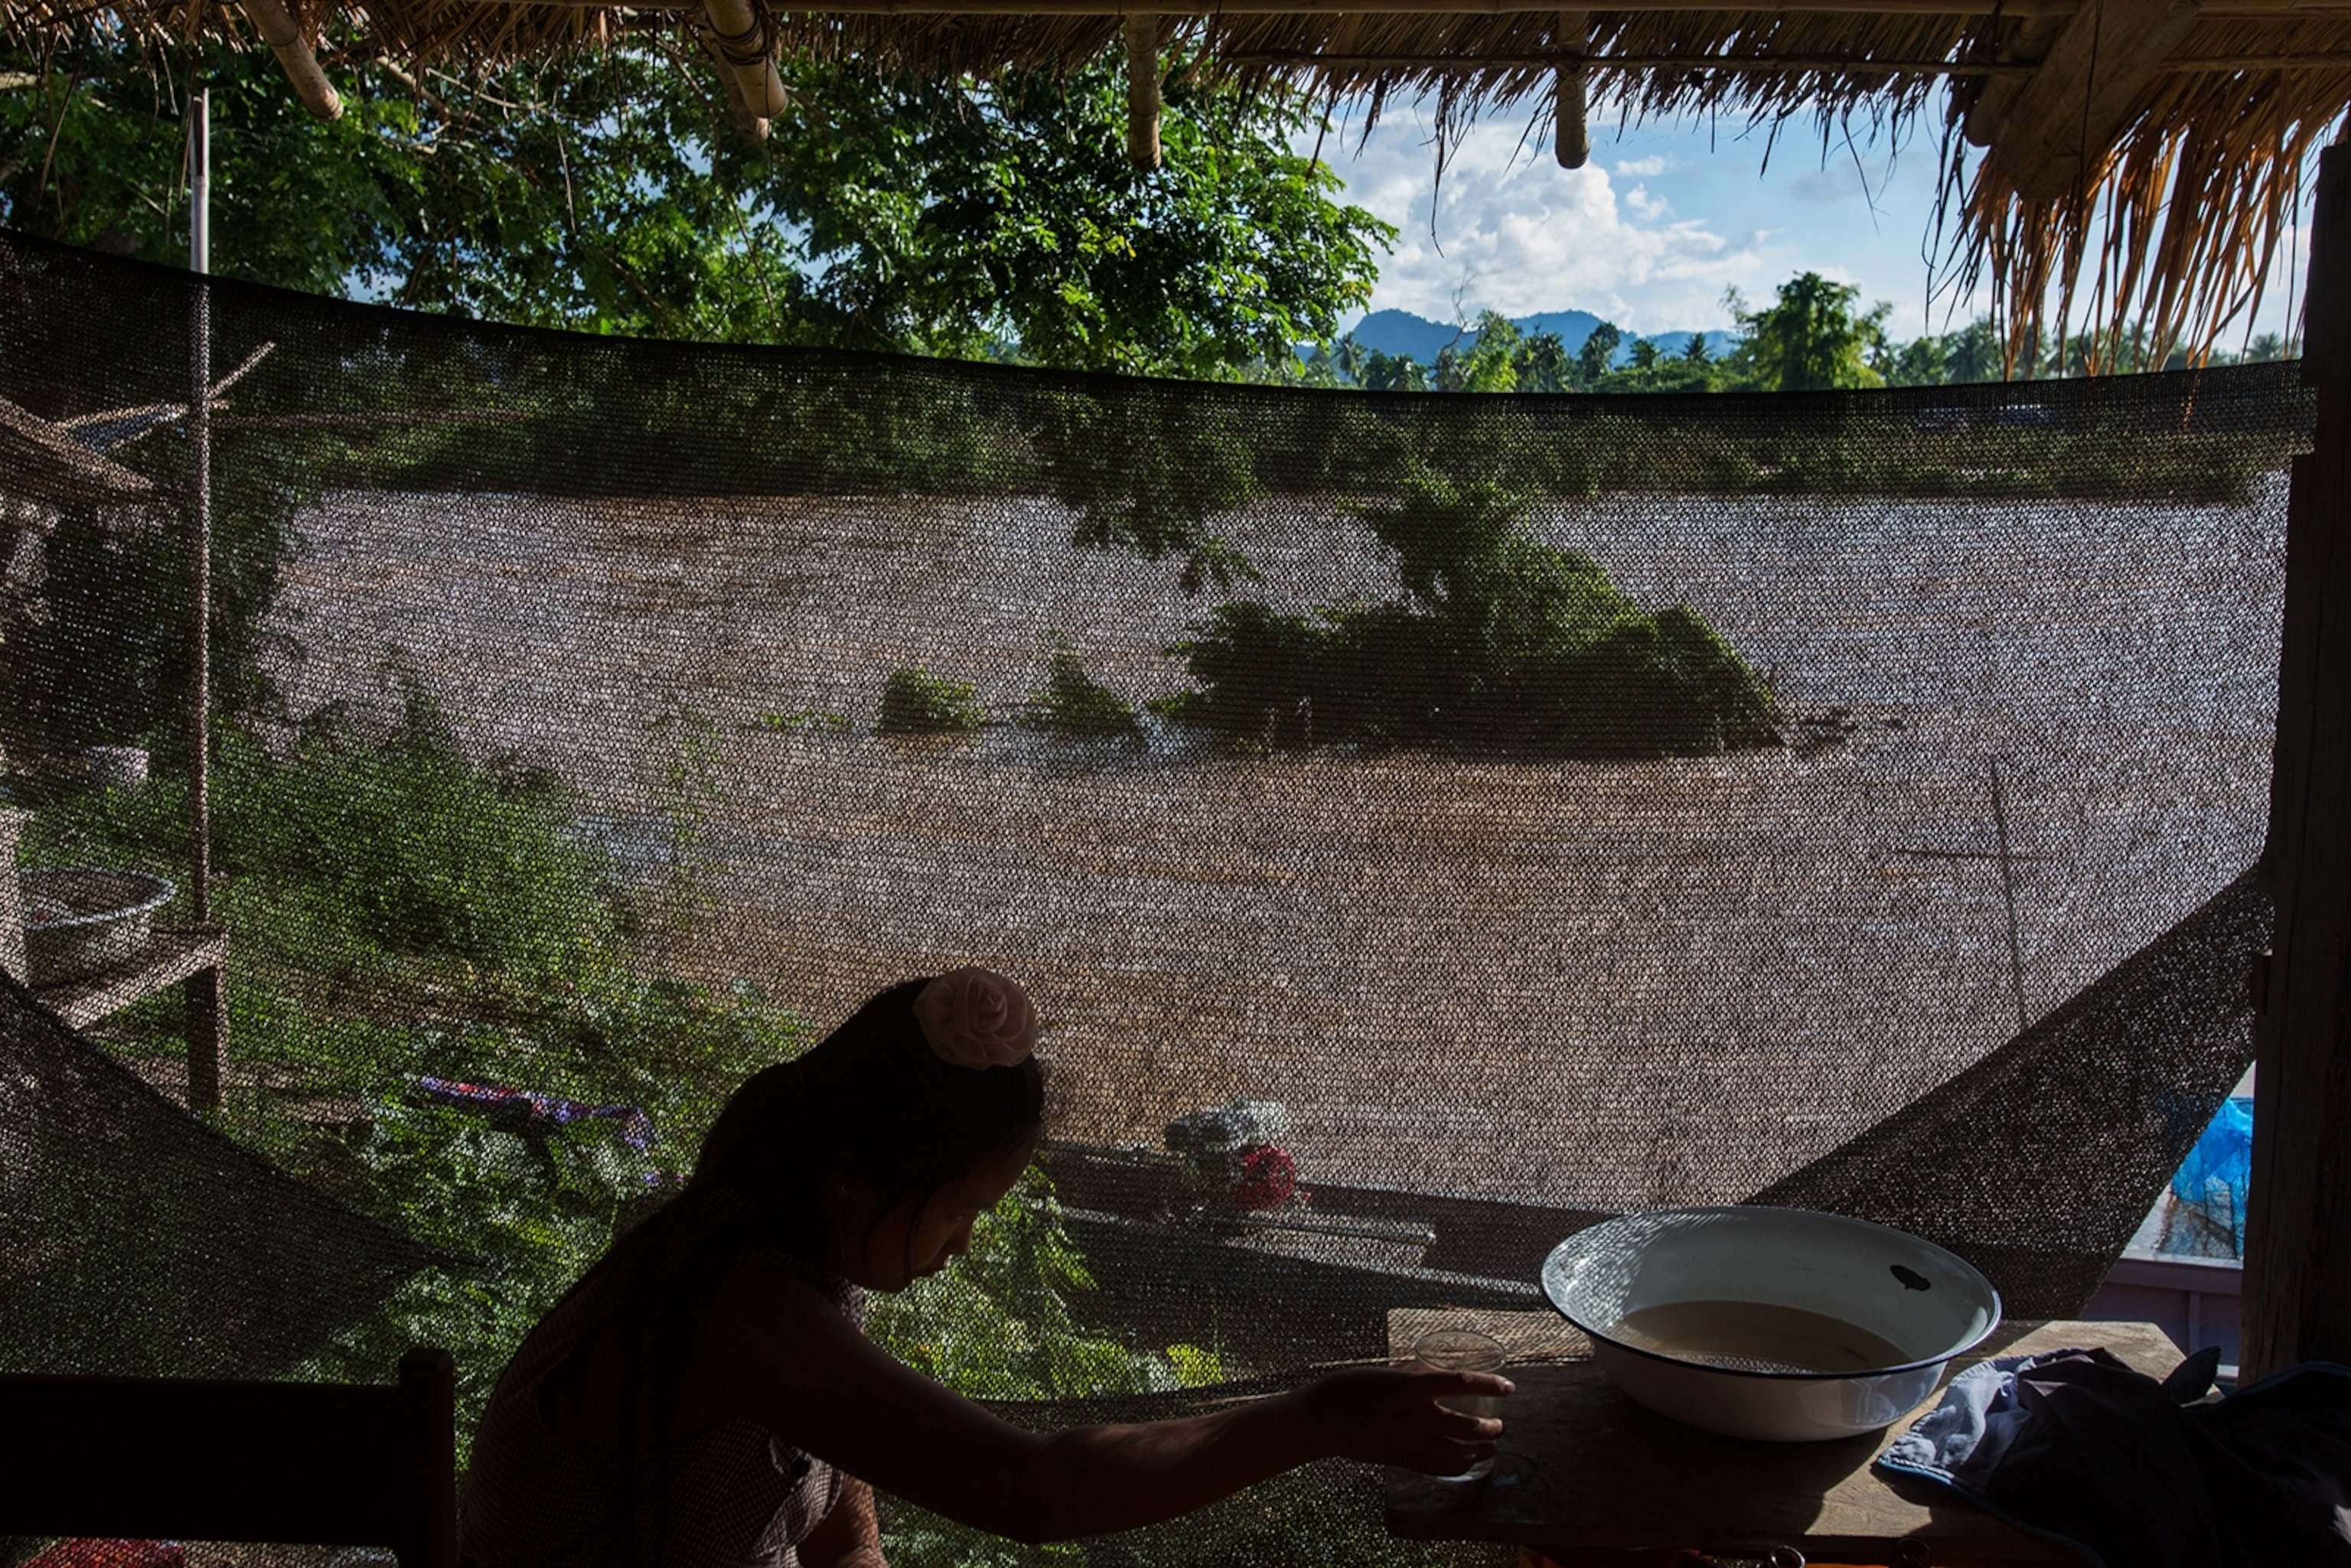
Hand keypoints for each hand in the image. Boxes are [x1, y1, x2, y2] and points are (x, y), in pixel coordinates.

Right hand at [1295, 1364, 1512, 1474]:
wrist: (1320, 1419)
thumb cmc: (1348, 1388)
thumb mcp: (1385, 1374)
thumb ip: (1413, 1377)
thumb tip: (1437, 1372)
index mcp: (1411, 1387)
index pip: (1461, 1383)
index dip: (1489, 1385)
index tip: (1509, 1387)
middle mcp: (1415, 1415)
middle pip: (1467, 1426)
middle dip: (1490, 1429)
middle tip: (1500, 1426)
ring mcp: (1408, 1441)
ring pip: (1456, 1453)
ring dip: (1479, 1453)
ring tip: (1490, 1449)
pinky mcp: (1400, 1459)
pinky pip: (1436, 1468)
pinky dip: (1455, 1468)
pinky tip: (1464, 1466)